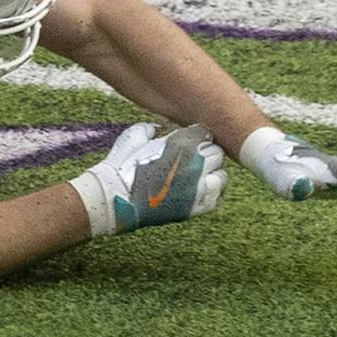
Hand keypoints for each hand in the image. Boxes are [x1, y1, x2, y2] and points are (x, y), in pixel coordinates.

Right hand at [71, 122, 227, 236]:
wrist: (115, 198)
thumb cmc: (122, 165)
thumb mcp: (135, 135)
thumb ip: (153, 128)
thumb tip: (160, 129)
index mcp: (182, 142)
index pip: (206, 133)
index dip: (198, 137)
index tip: (192, 142)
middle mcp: (194, 163)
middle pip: (217, 154)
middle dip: (207, 155)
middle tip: (195, 160)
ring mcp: (196, 187)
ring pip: (221, 176)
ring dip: (213, 175)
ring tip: (201, 177)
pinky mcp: (193, 208)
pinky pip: (215, 199)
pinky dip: (211, 195)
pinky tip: (201, 192)